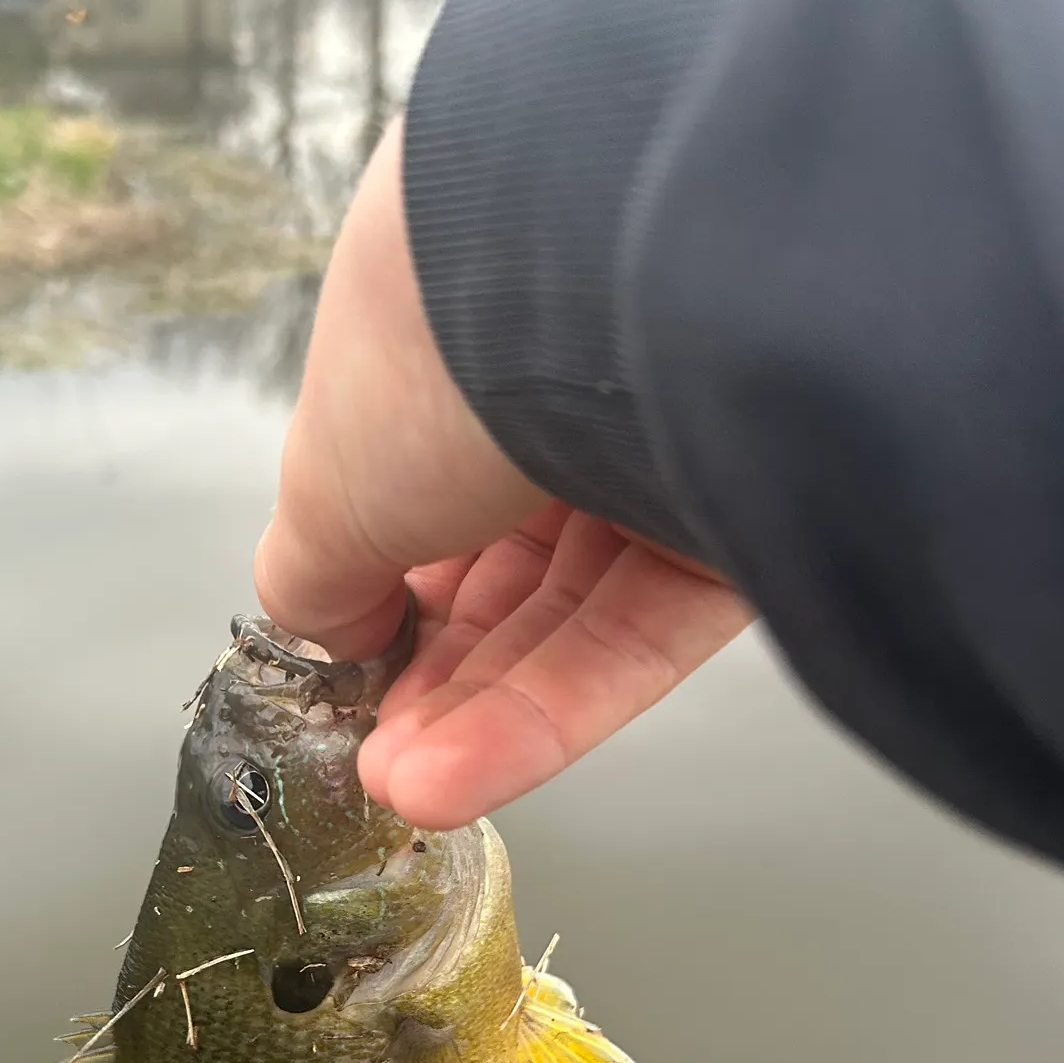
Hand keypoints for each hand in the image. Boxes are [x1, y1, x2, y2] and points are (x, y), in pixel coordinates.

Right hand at [254, 118, 752, 829]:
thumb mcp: (325, 477)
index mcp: (459, 326)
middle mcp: (572, 370)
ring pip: (572, 606)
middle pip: (502, 558)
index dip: (385, 588)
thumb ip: (315, 568)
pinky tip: (456, 778)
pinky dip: (550, 710)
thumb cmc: (428, 345)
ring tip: (403, 784)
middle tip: (376, 754)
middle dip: (429, 671)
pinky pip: (641, 628)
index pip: (425, 482)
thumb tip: (326, 632)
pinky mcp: (748, 504)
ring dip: (478, 710)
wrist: (600, 279)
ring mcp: (668, 436)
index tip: (350, 669)